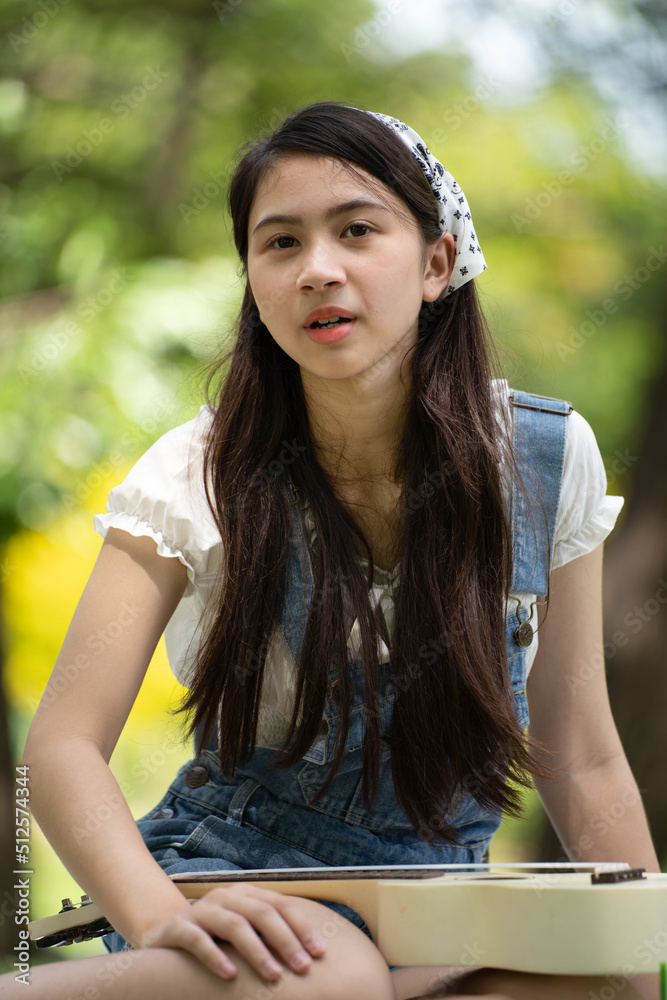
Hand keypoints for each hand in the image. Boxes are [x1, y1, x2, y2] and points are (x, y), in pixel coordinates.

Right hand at [141, 883, 326, 982]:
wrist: (164, 933)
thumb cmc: (216, 937)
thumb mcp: (244, 930)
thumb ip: (269, 934)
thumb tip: (312, 955)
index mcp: (247, 894)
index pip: (281, 905)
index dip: (302, 927)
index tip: (320, 953)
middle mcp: (226, 897)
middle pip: (262, 913)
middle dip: (286, 940)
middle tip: (303, 967)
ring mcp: (202, 910)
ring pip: (235, 925)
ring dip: (258, 951)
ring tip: (274, 976)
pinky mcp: (178, 928)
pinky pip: (198, 939)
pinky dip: (215, 957)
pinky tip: (230, 975)